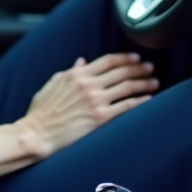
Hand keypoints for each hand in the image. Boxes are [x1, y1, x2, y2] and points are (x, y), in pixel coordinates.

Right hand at [0, 53, 157, 176]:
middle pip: (121, 72)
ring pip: (127, 87)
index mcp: (77, 74)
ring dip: (143, 83)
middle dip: (138, 68)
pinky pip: (125, 107)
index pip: (107, 61)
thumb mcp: (53, 84)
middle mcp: (88, 84)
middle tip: (150, 68)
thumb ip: (70, 72)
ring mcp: (95, 101)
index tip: (135, 58)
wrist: (37, 133)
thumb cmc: (41, 112)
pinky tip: (149, 99)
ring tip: (154, 82)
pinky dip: (140, 101)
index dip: (124, 58)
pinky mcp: (100, 118)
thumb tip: (82, 61)